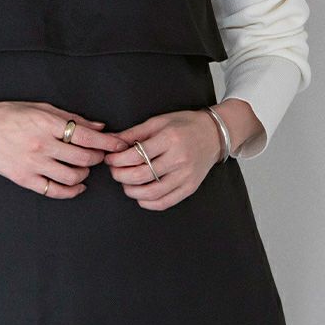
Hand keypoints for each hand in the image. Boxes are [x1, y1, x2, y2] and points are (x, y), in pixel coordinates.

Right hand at [0, 100, 129, 197]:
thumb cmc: (10, 114)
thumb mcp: (41, 108)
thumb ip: (72, 118)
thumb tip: (100, 127)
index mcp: (47, 123)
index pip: (86, 136)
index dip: (108, 143)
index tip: (121, 145)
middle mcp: (41, 145)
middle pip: (83, 158)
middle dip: (99, 158)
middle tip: (101, 156)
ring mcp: (32, 164)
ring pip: (72, 176)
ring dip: (85, 173)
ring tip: (85, 168)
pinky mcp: (24, 179)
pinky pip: (54, 190)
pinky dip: (71, 190)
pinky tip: (77, 185)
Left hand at [103, 109, 223, 210]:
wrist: (214, 134)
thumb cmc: (185, 125)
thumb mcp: (159, 121)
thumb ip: (134, 133)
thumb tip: (111, 140)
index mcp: (169, 139)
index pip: (136, 155)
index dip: (117, 159)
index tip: (110, 158)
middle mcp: (178, 159)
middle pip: (140, 175)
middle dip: (120, 175)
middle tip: (114, 170)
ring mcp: (185, 176)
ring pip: (151, 193)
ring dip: (131, 190)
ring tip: (125, 183)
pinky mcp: (190, 187)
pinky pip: (165, 202)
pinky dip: (148, 203)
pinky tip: (140, 196)